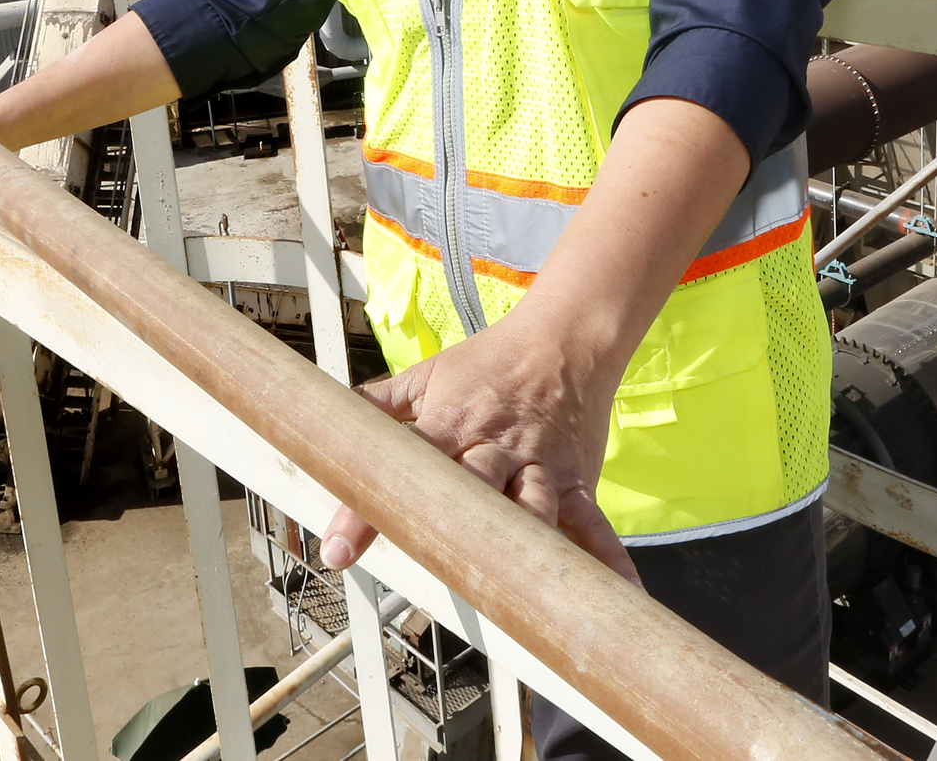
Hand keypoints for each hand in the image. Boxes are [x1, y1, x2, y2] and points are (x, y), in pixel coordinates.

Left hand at [320, 308, 639, 586]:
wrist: (564, 338)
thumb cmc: (490, 362)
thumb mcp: (427, 375)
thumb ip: (376, 406)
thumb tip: (322, 423)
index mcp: (450, 424)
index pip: (401, 467)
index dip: (366, 508)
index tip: (339, 548)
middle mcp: (494, 449)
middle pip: (467, 495)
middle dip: (439, 537)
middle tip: (415, 573)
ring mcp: (539, 468)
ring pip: (528, 514)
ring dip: (516, 554)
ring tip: (505, 597)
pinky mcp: (575, 482)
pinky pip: (592, 527)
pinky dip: (605, 561)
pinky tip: (614, 596)